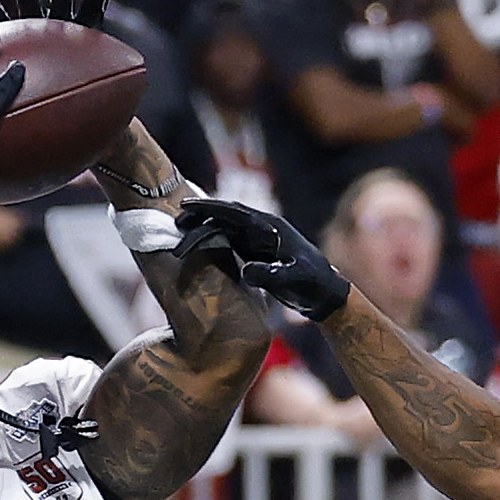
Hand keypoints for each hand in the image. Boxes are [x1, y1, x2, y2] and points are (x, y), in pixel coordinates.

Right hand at [175, 195, 353, 316]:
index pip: (234, 212)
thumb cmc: (312, 283)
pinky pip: (228, 241)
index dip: (210, 208)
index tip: (187, 206)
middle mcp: (261, 229)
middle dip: (200, 216)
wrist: (323, 293)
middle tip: (176, 221)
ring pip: (224, 228)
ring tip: (180, 233)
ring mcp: (257, 240)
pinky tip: (195, 246)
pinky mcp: (254, 251)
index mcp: (270, 227)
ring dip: (203, 229)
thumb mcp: (293, 279)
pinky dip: (211, 241)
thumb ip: (272, 274)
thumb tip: (246, 270)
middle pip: (225, 217)